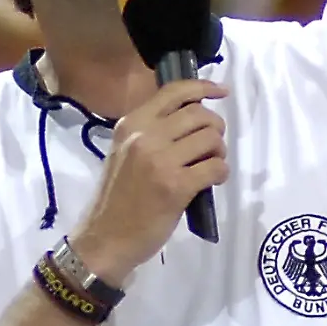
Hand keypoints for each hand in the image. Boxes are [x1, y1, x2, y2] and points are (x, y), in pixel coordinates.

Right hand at [71, 78, 228, 282]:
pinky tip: (211, 181)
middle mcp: (144, 135)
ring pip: (211, 139)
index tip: (221, 91)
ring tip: (209, 165)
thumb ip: (152, 131)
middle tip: (212, 145)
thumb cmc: (118, 197)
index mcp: (130, 123)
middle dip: (215, 128)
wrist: (105, 238)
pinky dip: (220, 173)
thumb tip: (193, 117)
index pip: (174, 92)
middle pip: (199, 114)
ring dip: (219, 152)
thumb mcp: (125, 151)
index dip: (204, 87)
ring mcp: (160, 160)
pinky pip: (216, 168)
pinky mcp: (175, 186)